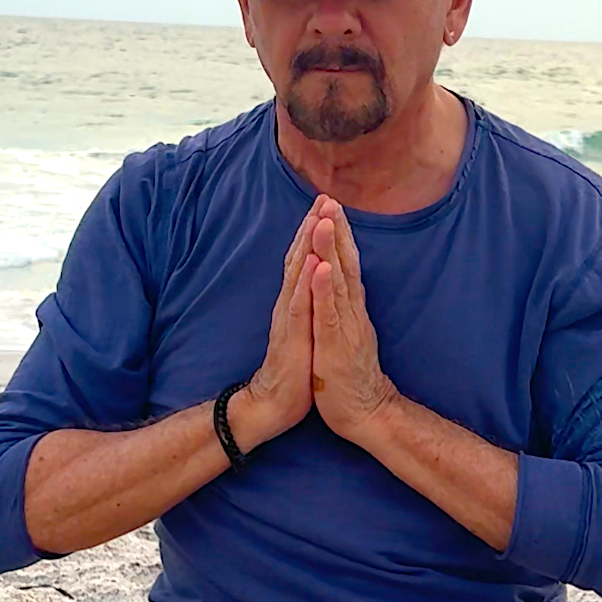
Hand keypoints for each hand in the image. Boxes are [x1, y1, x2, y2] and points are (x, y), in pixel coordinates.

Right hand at [228, 197, 323, 450]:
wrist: (275, 404)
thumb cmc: (295, 370)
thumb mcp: (305, 331)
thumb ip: (307, 306)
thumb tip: (314, 285)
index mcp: (297, 303)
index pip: (305, 260)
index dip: (315, 233)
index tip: (327, 205)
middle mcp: (290, 305)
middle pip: (299, 258)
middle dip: (311, 227)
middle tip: (322, 197)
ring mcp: (290, 319)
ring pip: (298, 275)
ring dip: (307, 245)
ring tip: (317, 217)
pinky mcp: (292, 336)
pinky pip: (300, 305)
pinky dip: (307, 283)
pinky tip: (313, 263)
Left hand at [309, 199, 397, 443]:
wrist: (365, 413)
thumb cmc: (349, 376)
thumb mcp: (345, 335)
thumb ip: (344, 310)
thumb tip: (342, 288)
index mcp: (349, 309)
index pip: (344, 265)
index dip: (338, 236)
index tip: (330, 207)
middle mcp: (350, 312)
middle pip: (344, 264)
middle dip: (336, 230)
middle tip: (330, 198)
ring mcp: (345, 326)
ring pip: (337, 281)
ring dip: (330, 249)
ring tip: (325, 219)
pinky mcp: (336, 344)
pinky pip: (330, 312)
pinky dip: (324, 288)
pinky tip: (321, 267)